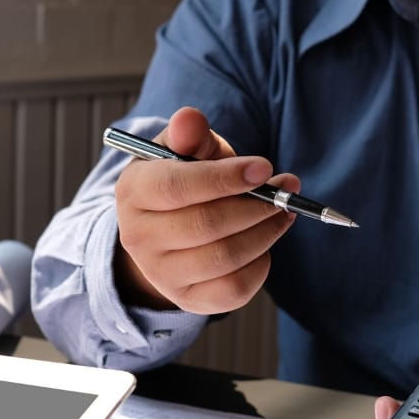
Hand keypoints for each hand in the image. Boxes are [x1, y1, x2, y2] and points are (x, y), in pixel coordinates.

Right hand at [113, 106, 298, 313]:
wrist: (167, 231)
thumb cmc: (183, 181)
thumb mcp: (184, 151)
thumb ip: (189, 133)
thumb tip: (190, 119)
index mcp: (134, 192)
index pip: (178, 187)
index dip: (225, 178)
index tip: (264, 168)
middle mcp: (139, 238)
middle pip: (206, 225)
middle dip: (256, 206)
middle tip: (285, 191)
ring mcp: (161, 274)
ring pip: (225, 258)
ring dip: (265, 232)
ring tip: (282, 213)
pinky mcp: (188, 299)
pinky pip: (234, 290)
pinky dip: (260, 265)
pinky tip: (263, 243)